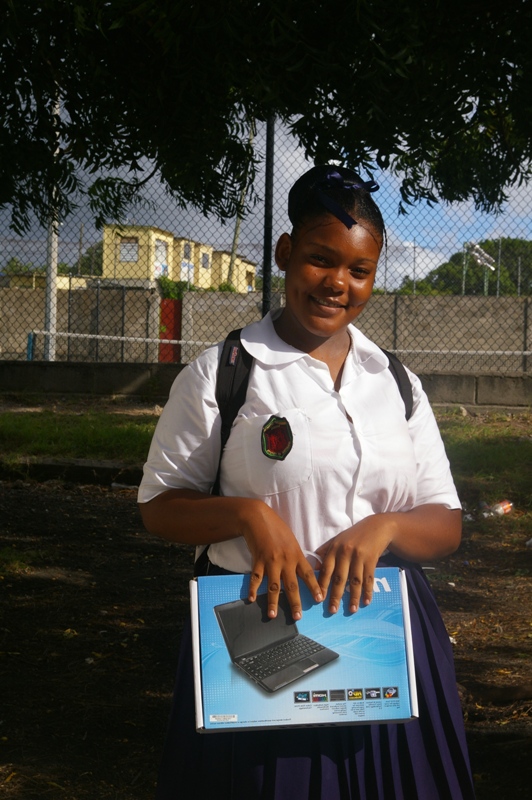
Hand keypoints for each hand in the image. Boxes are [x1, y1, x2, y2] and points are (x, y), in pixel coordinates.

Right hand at [241, 502, 323, 619]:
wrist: (258, 518)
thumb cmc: (277, 528)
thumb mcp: (292, 541)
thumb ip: (297, 556)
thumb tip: (303, 569)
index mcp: (296, 555)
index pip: (308, 574)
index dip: (314, 587)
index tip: (320, 599)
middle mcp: (285, 560)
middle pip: (291, 585)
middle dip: (295, 602)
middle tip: (297, 617)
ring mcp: (271, 561)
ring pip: (273, 586)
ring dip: (273, 602)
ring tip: (272, 615)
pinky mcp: (258, 560)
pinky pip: (256, 577)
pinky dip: (253, 589)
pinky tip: (251, 599)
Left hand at [315, 516, 392, 613]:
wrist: (377, 527)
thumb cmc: (354, 535)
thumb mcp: (337, 540)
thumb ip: (325, 552)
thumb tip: (313, 566)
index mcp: (334, 549)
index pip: (326, 570)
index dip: (322, 585)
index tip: (319, 599)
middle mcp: (345, 553)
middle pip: (339, 578)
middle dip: (336, 596)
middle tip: (332, 610)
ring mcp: (359, 557)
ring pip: (355, 581)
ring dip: (354, 597)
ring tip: (352, 610)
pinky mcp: (372, 560)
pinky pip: (369, 579)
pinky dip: (368, 591)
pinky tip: (365, 601)